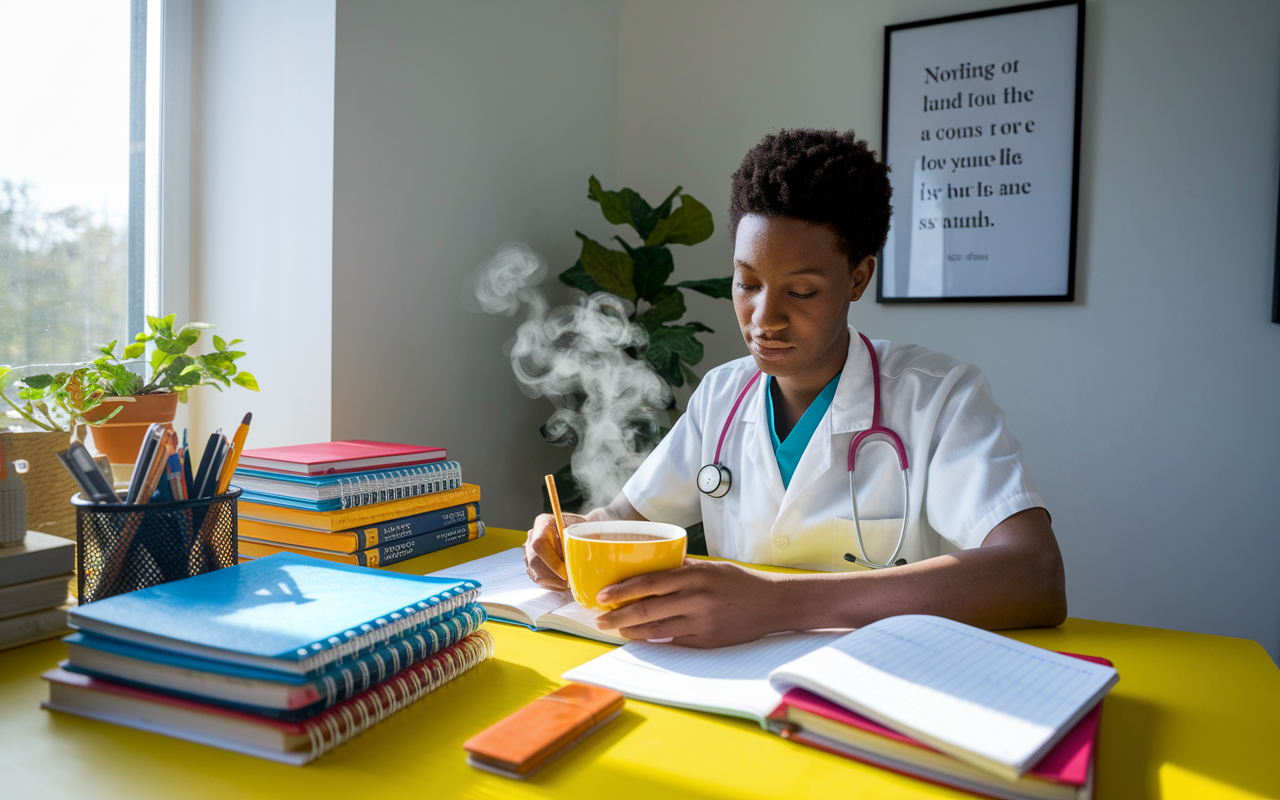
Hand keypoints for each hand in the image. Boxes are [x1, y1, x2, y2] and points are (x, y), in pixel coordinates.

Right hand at [523, 512, 583, 590]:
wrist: (576, 530)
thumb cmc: (581, 529)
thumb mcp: (583, 529)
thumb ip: (579, 541)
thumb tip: (577, 560)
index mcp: (543, 523)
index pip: (540, 544)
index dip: (552, 561)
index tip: (566, 572)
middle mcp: (532, 536)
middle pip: (535, 561)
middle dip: (553, 576)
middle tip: (569, 582)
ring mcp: (529, 550)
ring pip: (535, 572)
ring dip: (553, 582)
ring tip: (568, 584)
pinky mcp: (530, 563)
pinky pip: (536, 578)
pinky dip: (550, 584)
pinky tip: (562, 584)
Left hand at [594, 560, 784, 647]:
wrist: (772, 604)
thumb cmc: (738, 582)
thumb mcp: (710, 567)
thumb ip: (681, 569)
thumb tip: (648, 569)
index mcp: (694, 576)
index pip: (648, 583)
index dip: (622, 591)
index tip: (601, 595)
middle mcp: (696, 599)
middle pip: (646, 611)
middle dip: (618, 616)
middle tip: (600, 620)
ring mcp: (701, 623)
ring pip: (656, 631)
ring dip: (632, 631)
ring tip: (617, 629)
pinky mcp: (707, 641)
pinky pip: (674, 641)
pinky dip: (656, 639)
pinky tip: (643, 637)